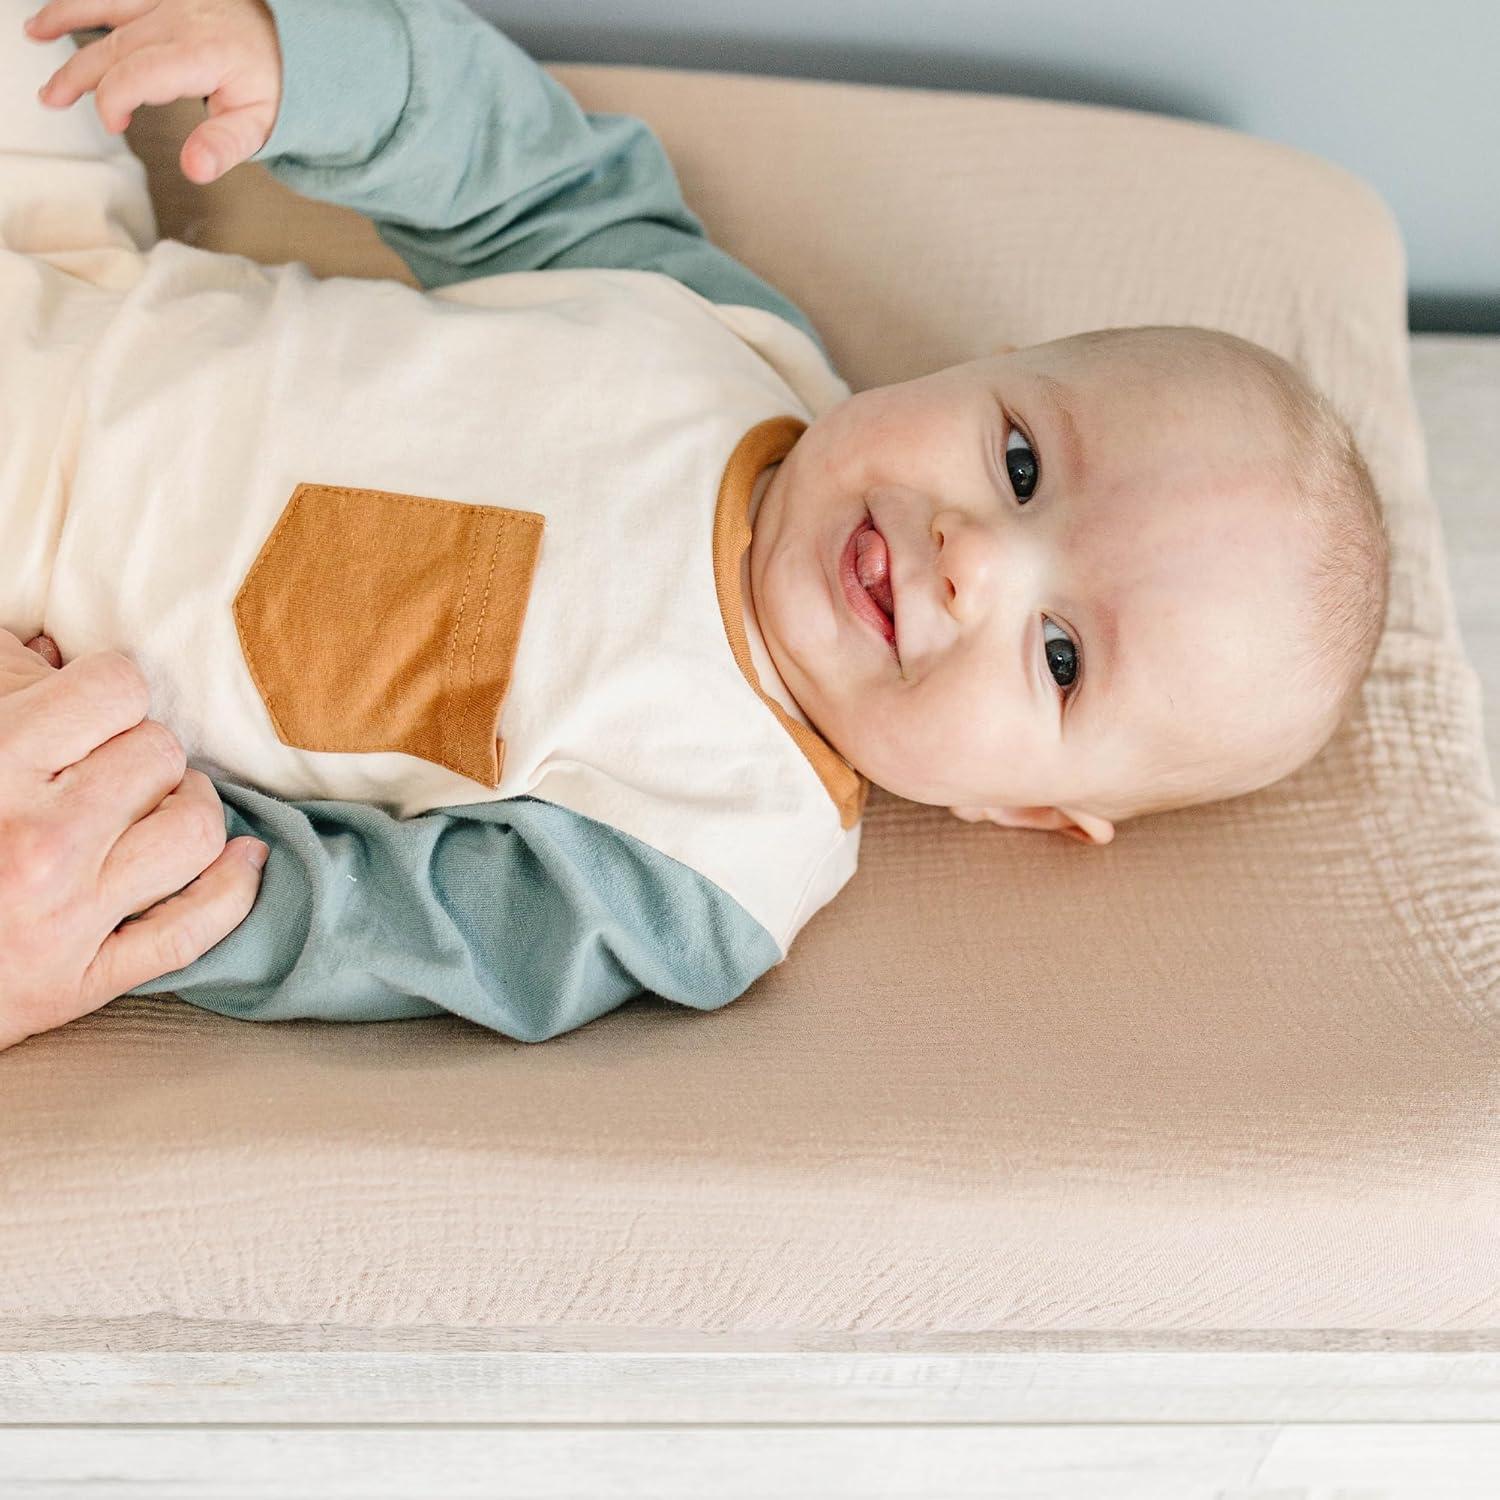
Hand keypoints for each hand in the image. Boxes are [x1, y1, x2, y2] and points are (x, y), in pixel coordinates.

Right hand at [0, 629, 266, 1051]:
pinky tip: (243, 858)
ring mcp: (65, 917)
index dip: (110, 690)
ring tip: (163, 804)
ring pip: (194, 831)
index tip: (94, 708)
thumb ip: (1, 686)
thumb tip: (55, 648)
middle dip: (143, 751)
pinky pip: (194, 929)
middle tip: (114, 764)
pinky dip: (232, 888)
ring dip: (189, 808)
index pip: (117, 690)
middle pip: (161, 755)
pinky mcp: (81, 980)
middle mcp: (38, 843)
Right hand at [25, 0, 281, 184]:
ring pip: (107, 4)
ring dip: (65, 17)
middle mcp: (178, 17)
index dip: (115, 98)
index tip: (113, 124)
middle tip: (51, 98)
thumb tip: (194, 170)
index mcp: (200, 53)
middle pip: (115, 45)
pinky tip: (56, 10)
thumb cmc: (264, 76)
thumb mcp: (256, 120)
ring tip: (35, 33)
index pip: (139, 73)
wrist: (285, 29)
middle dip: (78, 73)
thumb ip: (224, 146)